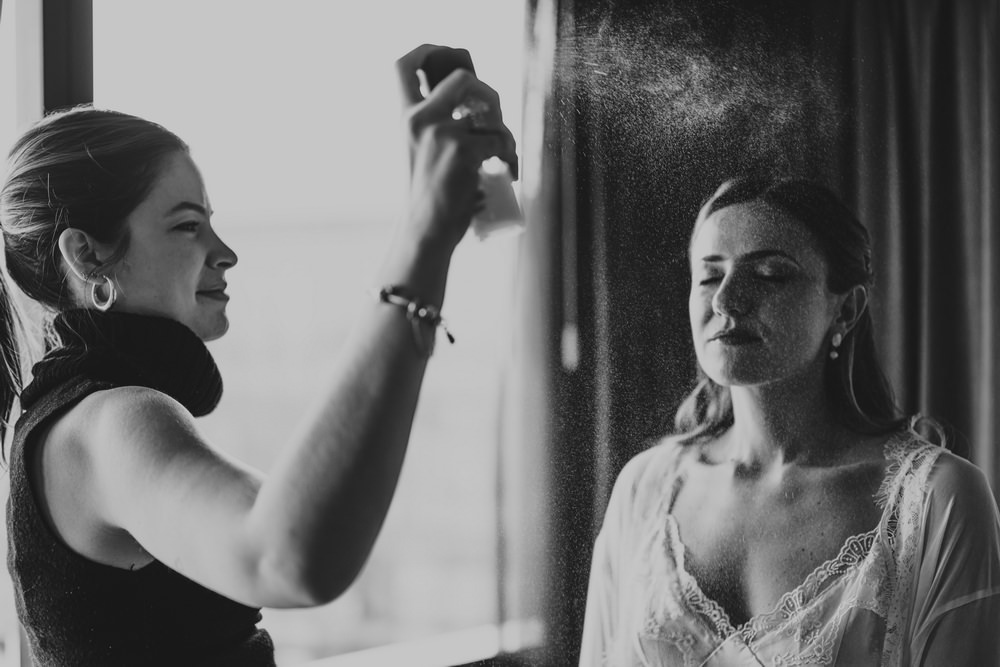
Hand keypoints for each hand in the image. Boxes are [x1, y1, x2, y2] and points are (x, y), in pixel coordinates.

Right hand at [395, 44, 518, 250]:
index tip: (449, 55)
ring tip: (504, 158)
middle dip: (489, 93)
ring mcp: (441, 132)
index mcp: (405, 118)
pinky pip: (501, 142)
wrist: (424, 231)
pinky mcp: (463, 150)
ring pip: (492, 118)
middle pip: (463, 77)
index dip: (426, 50)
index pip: (402, 66)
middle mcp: (419, 118)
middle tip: (495, 121)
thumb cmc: (427, 197)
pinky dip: (511, 158)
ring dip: (507, 136)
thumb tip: (473, 113)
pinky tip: (507, 175)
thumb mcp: (420, 153)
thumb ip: (434, 130)